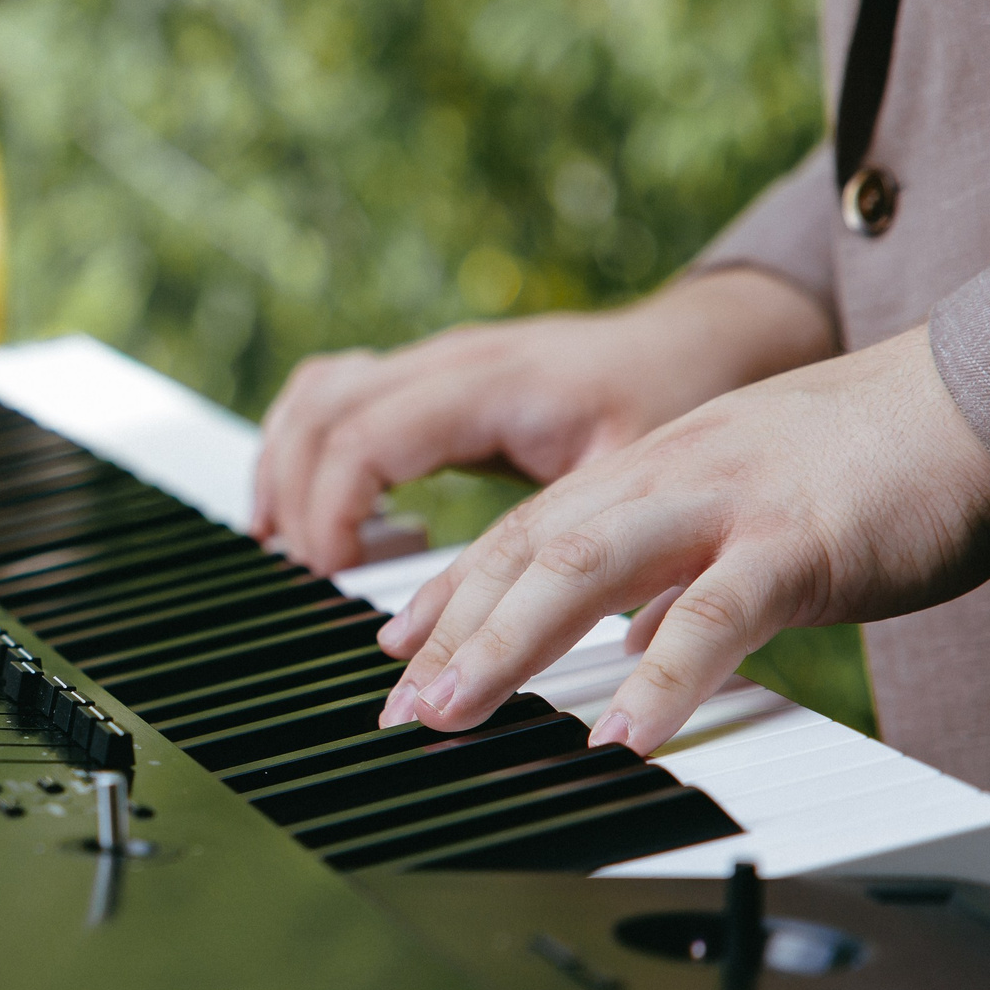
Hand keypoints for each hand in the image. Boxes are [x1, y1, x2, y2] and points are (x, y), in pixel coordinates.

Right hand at [250, 269, 834, 574]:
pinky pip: (334, 391)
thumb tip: (586, 648)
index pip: (368, 439)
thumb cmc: (685, 402)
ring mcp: (435, 358)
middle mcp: (453, 359)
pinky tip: (302, 502)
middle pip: (323, 414)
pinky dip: (303, 443)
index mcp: (497, 382)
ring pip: (316, 394)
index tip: (335, 581)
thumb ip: (594, 552)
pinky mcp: (430, 373)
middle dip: (298, 502)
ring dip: (285, 467)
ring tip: (284, 548)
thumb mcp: (646, 477)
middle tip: (307, 585)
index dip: (334, 514)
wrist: (705, 341)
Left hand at [374, 324, 989, 754]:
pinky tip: (620, 739)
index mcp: (649, 468)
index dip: (450, 590)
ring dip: (508, 644)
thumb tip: (637, 638)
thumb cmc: (870, 458)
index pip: (523, 530)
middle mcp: (666, 476)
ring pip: (585, 566)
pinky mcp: (796, 543)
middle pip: (528, 548)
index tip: (393, 649)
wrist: (981, 397)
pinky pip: (714, 616)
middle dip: (449, 629)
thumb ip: (680, 565)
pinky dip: (660, 681)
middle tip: (398, 706)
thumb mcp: (746, 503)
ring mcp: (725, 504)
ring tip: (456, 712)